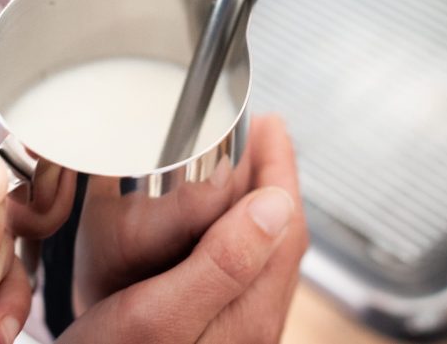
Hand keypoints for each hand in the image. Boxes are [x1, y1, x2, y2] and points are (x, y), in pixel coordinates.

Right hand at [59, 115, 308, 342]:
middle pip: (277, 237)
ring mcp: (231, 335)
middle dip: (271, 179)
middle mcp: (250, 327)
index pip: (286, 226)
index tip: (270, 125)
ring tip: (234, 168)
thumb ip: (223, 262)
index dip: (280, 168)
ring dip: (253, 205)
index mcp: (249, 315)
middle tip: (254, 135)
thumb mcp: (160, 314)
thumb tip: (277, 204)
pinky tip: (206, 229)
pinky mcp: (208, 339)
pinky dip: (231, 236)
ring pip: (258, 255)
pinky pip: (235, 274)